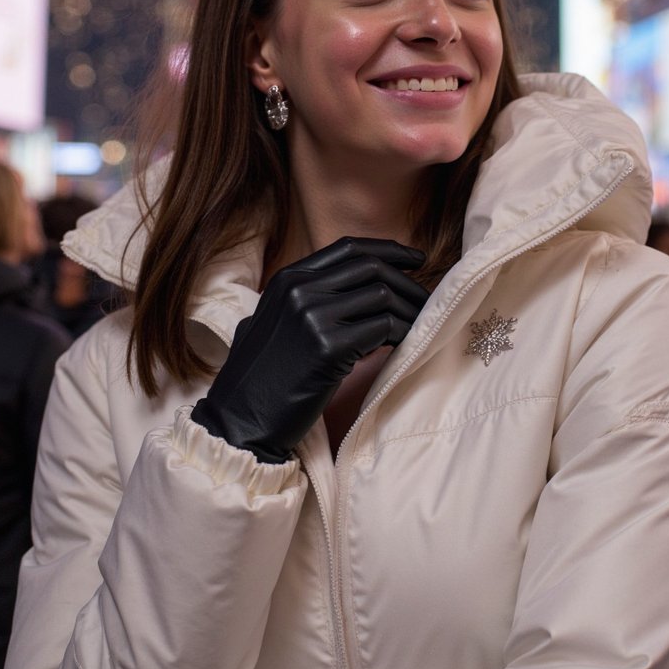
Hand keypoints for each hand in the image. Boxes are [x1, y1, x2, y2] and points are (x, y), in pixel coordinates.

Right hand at [191, 237, 427, 461]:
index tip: (416, 259)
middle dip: (408, 281)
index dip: (388, 250)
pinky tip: (408, 344)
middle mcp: (298, 289)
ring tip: (422, 325)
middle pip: (371, 267)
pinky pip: (382, 328)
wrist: (240, 419)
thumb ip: (304, 300)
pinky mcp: (327, 348)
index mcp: (286, 279)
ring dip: (410, 310)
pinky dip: (403, 334)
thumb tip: (353, 292)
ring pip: (382, 295)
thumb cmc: (260, 378)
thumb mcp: (273, 322)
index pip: (349, 248)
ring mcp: (312, 316)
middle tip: (428, 299)